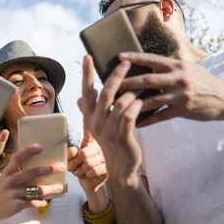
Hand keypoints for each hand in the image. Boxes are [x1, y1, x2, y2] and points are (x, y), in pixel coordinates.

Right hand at [0, 145, 65, 222]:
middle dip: (49, 169)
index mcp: (8, 172)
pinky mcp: (17, 205)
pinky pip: (33, 202)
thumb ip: (17, 171)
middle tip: (61, 167)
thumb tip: (36, 166)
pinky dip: (41, 202)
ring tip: (59, 187)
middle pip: (32, 172)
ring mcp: (14, 193)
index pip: (18, 157)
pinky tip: (45, 201)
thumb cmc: (2, 190)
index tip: (41, 147)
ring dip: (50, 189)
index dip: (29, 151)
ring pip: (36, 190)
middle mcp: (11, 181)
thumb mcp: (5, 178)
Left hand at [67, 127, 107, 194]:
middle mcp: (99, 146)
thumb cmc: (80, 169)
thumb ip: (69, 154)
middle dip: (75, 163)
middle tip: (73, 167)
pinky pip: (93, 170)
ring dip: (80, 170)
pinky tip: (88, 175)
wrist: (89, 183)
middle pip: (83, 153)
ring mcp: (105, 156)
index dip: (87, 121)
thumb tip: (74, 149)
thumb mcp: (71, 160)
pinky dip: (87, 175)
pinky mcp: (108, 167)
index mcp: (90, 141)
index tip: (86, 111)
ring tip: (81, 171)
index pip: (89, 130)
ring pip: (88, 163)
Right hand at [79, 56, 143, 183]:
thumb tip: (81, 97)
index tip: (87, 56)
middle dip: (117, 75)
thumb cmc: (112, 141)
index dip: (87, 74)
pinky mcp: (122, 136)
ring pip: (120, 102)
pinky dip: (137, 105)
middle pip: (106, 92)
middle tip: (126, 62)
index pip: (86, 91)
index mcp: (89, 116)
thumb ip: (92, 111)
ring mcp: (108, 130)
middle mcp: (95, 122)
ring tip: (142, 85)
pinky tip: (142, 102)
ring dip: (132, 91)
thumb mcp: (98, 126)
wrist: (121, 166)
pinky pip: (130, 114)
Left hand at [117, 52, 223, 126]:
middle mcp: (178, 78)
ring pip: (151, 99)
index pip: (152, 59)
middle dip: (127, 82)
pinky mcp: (183, 110)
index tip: (119, 57)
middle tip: (111, 84)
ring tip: (118, 105)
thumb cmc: (204, 82)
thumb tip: (150, 62)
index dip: (135, 58)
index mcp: (177, 66)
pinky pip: (161, 116)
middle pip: (147, 80)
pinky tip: (136, 123)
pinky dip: (148, 120)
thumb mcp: (189, 68)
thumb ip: (170, 67)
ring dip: (134, 103)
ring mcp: (180, 95)